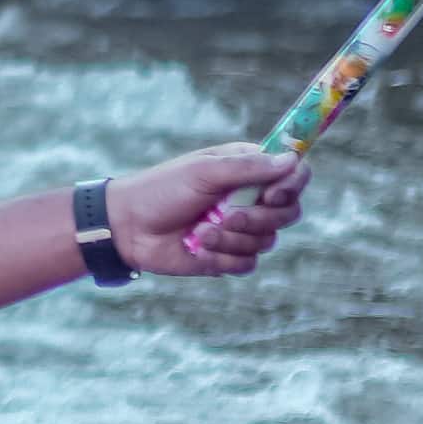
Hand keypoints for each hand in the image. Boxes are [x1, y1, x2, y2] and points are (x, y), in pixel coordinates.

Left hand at [109, 142, 306, 277]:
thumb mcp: (203, 171)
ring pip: (267, 241)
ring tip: (199, 230)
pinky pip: (248, 263)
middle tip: (227, 214)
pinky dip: (223, 256)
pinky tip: (197, 247)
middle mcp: (250, 199)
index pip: (293, 175)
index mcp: (247, 170)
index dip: (292, 186)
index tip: (272, 194)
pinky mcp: (229, 256)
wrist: (129, 227)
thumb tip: (292, 160)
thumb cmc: (162, 190)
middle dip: (258, 218)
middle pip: (288, 212)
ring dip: (232, 237)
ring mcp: (241, 229)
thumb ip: (248, 167)